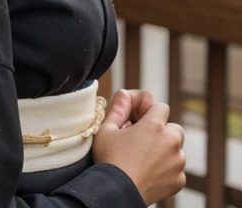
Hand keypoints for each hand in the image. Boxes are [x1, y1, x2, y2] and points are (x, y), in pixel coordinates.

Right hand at [93, 90, 186, 204]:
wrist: (116, 193)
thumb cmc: (109, 159)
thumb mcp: (106, 129)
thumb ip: (117, 108)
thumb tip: (124, 93)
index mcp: (154, 125)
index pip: (161, 107)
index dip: (149, 112)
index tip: (139, 120)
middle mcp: (171, 142)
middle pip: (174, 128)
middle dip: (161, 131)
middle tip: (143, 140)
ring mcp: (177, 162)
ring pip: (176, 149)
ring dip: (165, 150)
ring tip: (145, 158)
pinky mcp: (178, 180)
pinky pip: (177, 169)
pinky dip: (167, 169)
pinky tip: (149, 172)